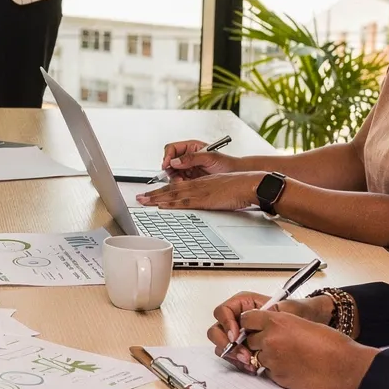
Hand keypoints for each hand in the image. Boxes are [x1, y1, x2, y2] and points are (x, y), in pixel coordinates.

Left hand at [139, 170, 261, 210]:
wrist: (250, 183)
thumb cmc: (239, 187)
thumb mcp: (221, 188)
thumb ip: (211, 195)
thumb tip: (206, 202)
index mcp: (200, 182)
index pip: (177, 186)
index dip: (163, 191)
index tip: (152, 194)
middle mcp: (197, 185)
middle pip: (171, 189)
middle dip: (153, 194)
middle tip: (139, 198)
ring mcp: (199, 192)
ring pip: (173, 194)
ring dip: (156, 198)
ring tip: (143, 201)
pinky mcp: (204, 199)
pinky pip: (184, 201)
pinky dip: (171, 203)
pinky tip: (162, 206)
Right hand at [160, 139, 244, 179]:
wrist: (235, 175)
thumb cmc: (226, 163)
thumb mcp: (209, 157)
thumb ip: (191, 158)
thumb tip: (175, 161)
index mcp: (191, 147)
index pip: (172, 149)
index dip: (168, 156)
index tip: (168, 164)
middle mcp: (187, 157)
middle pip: (170, 162)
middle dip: (170, 169)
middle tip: (175, 175)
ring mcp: (188, 168)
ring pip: (173, 173)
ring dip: (174, 177)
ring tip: (181, 181)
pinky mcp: (190, 179)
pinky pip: (179, 181)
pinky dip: (179, 184)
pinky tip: (185, 184)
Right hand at [207, 290, 333, 361]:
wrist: (309, 323)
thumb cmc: (298, 312)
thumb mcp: (285, 308)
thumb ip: (266, 313)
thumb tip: (250, 320)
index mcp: (243, 304)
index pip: (223, 312)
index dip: (227, 324)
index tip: (237, 336)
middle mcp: (238, 319)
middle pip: (217, 330)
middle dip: (226, 343)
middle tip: (242, 353)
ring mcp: (239, 335)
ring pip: (223, 345)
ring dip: (232, 355)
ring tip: (248, 361)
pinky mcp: (244, 348)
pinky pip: (232, 356)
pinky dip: (238, 362)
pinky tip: (251, 366)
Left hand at [227, 307, 376, 388]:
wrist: (344, 366)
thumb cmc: (331, 344)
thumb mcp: (302, 322)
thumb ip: (282, 323)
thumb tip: (269, 327)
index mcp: (277, 321)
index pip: (246, 319)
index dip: (251, 323)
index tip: (254, 326)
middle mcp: (270, 340)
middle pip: (249, 339)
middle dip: (259, 341)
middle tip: (275, 343)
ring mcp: (272, 360)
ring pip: (257, 356)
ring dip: (267, 356)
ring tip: (288, 355)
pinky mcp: (277, 377)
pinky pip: (268, 371)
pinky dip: (275, 369)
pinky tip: (293, 366)